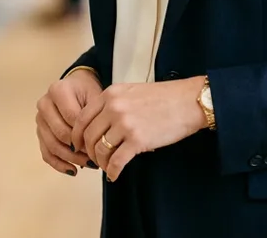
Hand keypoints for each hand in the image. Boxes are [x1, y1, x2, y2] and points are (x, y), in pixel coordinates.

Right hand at [36, 69, 102, 175]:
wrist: (78, 86)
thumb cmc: (88, 91)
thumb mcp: (95, 96)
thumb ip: (94, 116)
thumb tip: (94, 144)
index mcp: (58, 90)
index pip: (71, 117)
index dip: (85, 133)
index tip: (99, 143)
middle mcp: (45, 104)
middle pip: (60, 133)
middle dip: (79, 148)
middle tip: (96, 156)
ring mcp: (40, 119)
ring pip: (52, 145)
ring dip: (71, 159)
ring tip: (89, 164)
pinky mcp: (40, 132)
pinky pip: (46, 153)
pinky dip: (59, 164)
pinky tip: (73, 170)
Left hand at [72, 77, 206, 181]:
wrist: (189, 101)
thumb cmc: (165, 97)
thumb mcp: (132, 91)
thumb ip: (113, 103)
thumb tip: (99, 124)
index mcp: (110, 94)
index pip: (81, 118)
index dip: (77, 136)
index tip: (78, 145)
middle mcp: (114, 108)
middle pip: (88, 136)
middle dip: (88, 151)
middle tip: (94, 159)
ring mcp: (125, 124)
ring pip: (100, 150)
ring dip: (101, 163)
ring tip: (107, 166)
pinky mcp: (137, 140)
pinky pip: (116, 162)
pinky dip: (113, 172)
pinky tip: (115, 175)